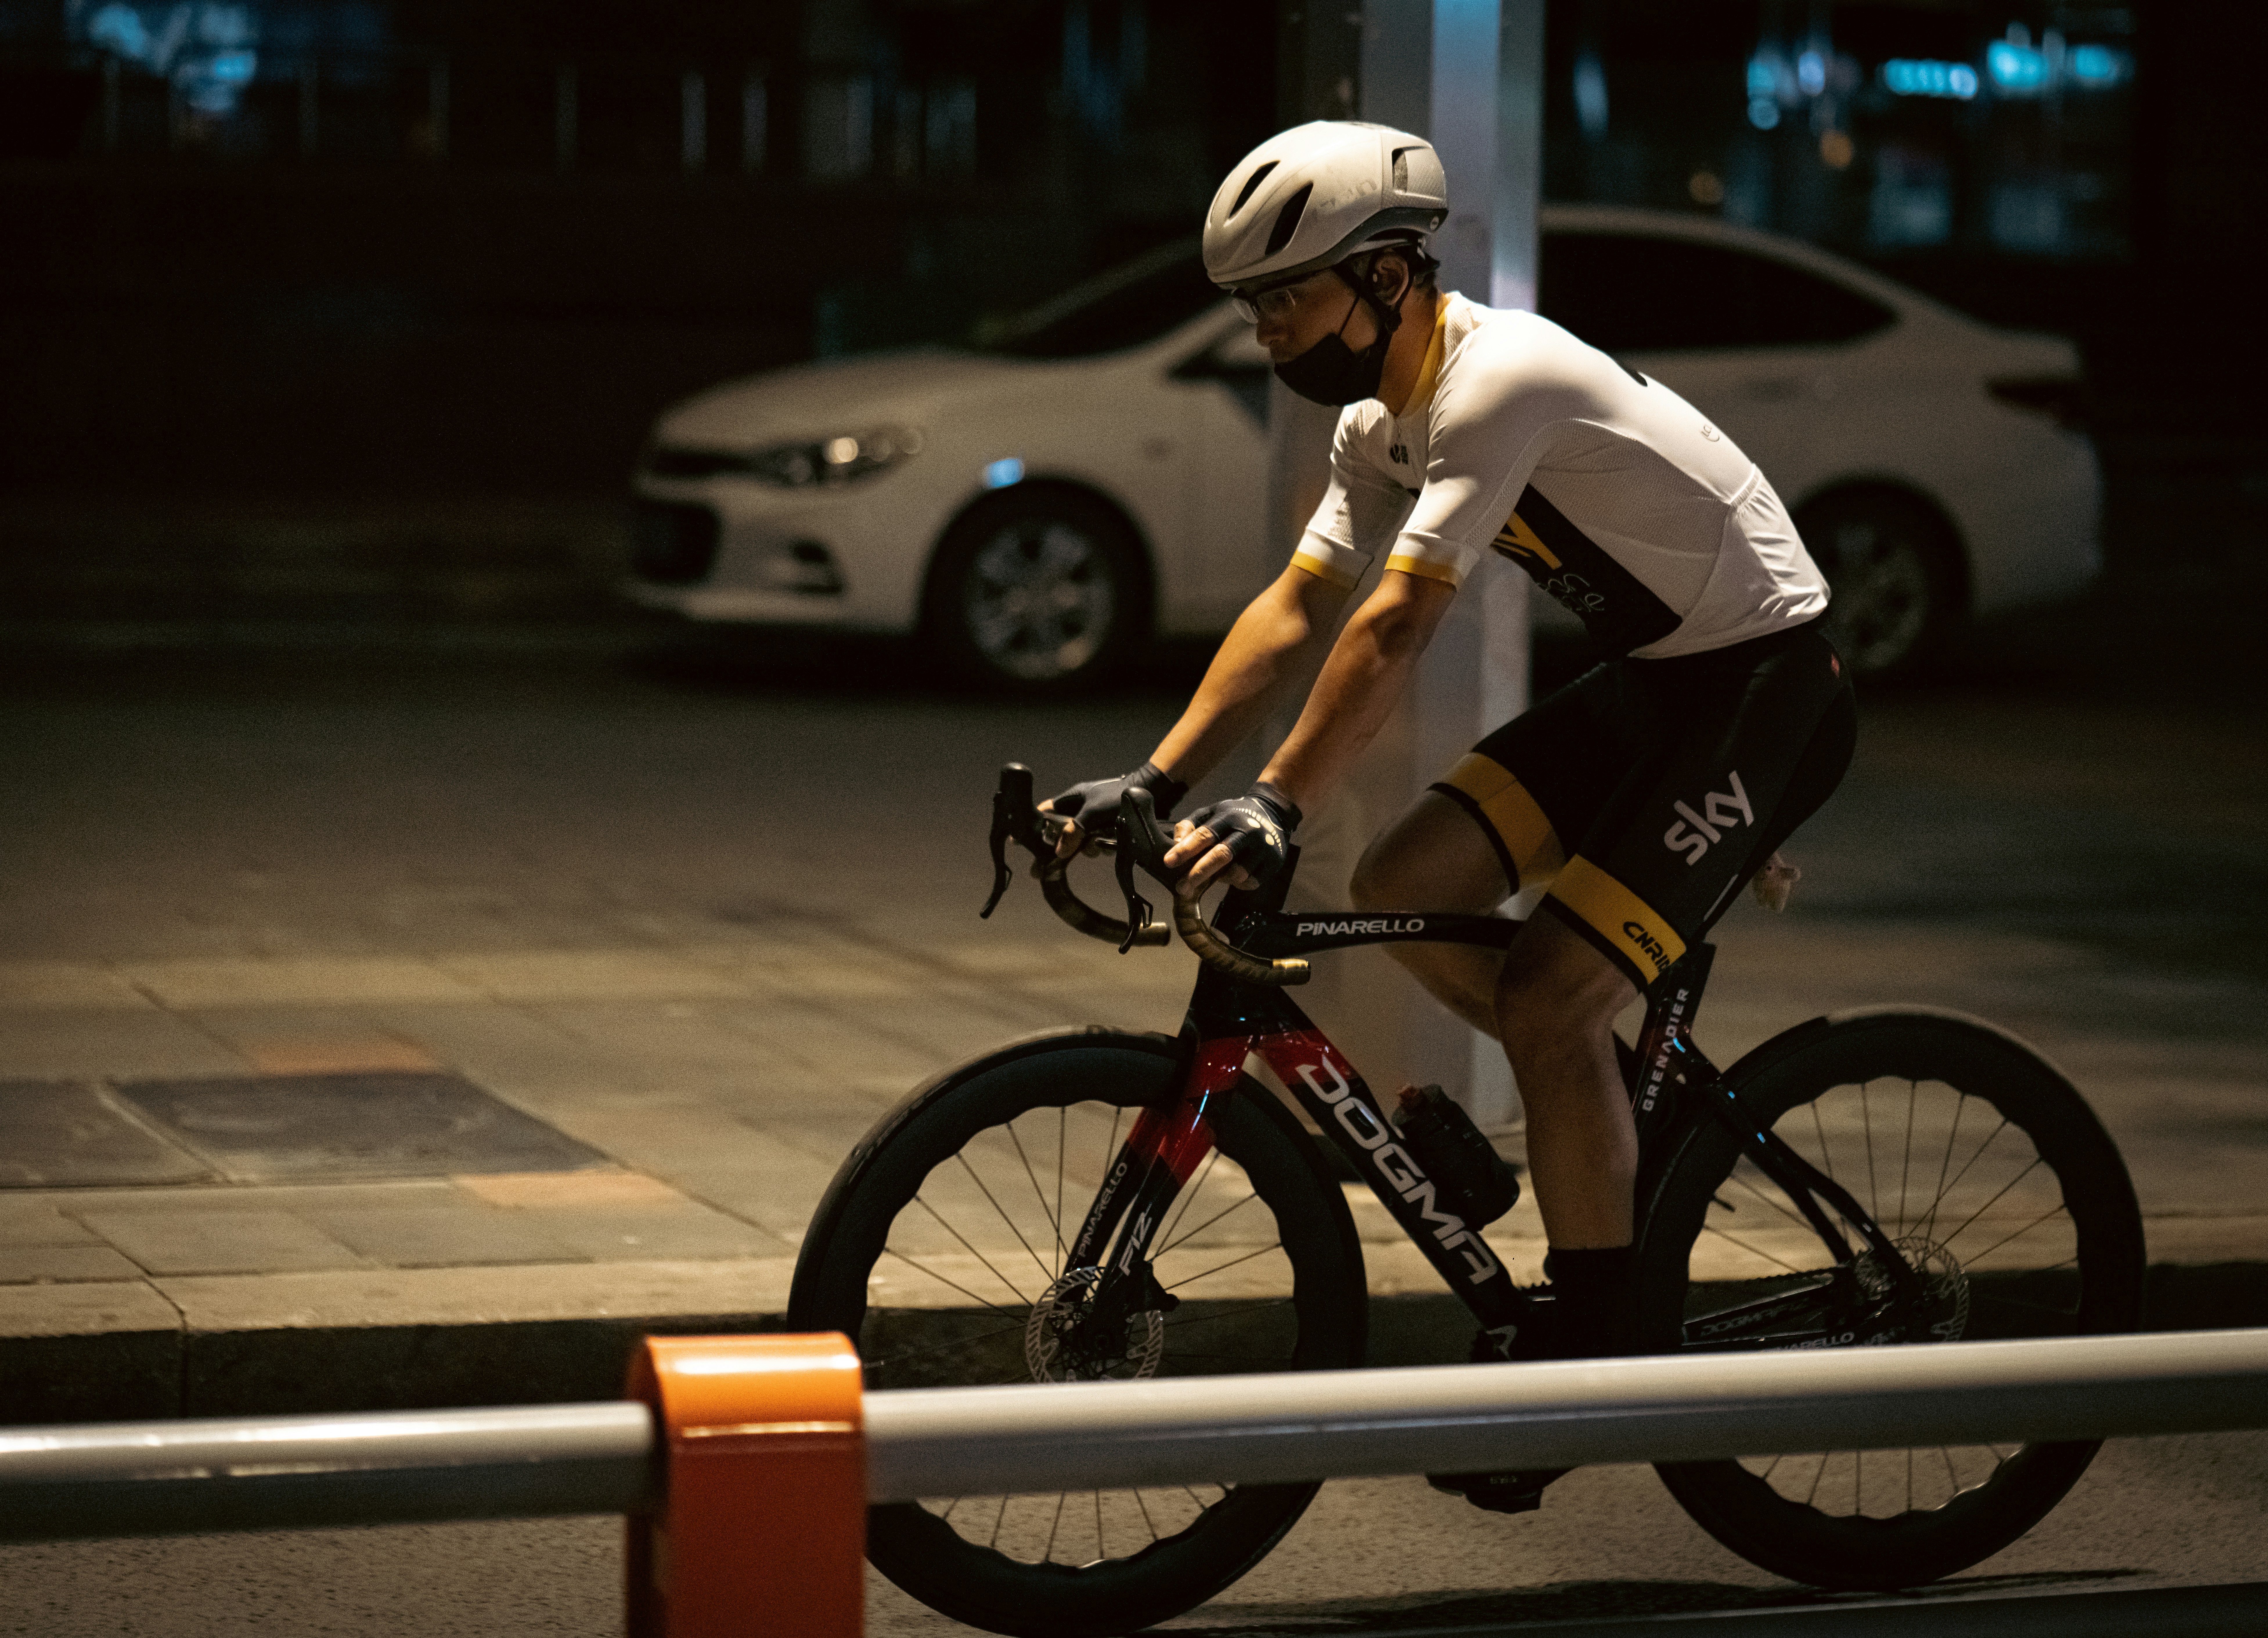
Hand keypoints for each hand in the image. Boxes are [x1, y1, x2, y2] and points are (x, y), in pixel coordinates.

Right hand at [1038, 763, 1187, 859]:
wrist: (1155, 792)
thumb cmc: (1120, 796)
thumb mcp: (1093, 812)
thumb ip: (1074, 830)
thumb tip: (1059, 850)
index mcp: (1072, 798)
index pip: (1044, 813)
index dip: (1030, 828)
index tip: (1016, 842)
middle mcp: (1081, 810)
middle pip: (1061, 834)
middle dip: (1059, 849)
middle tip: (1044, 869)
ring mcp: (1095, 820)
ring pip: (1082, 842)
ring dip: (1089, 848)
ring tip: (1099, 846)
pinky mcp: (1110, 829)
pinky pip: (1100, 843)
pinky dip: (1105, 846)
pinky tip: (1113, 844)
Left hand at [1163, 784, 1300, 894]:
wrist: (1273, 812)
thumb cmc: (1233, 816)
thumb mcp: (1211, 812)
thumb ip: (1190, 825)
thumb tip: (1175, 844)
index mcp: (1228, 817)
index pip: (1204, 834)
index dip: (1185, 849)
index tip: (1168, 862)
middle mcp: (1247, 831)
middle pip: (1221, 855)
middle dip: (1198, 873)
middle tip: (1180, 888)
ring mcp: (1263, 847)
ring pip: (1237, 873)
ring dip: (1222, 879)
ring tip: (1217, 875)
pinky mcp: (1274, 862)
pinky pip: (1250, 882)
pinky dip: (1238, 883)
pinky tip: (1235, 875)